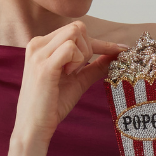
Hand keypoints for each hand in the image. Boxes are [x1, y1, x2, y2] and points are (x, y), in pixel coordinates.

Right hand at [14, 21, 123, 143]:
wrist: (34, 127)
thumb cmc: (52, 105)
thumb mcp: (77, 81)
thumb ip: (94, 67)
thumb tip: (115, 56)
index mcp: (42, 45)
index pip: (75, 30)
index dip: (100, 42)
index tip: (121, 49)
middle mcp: (38, 44)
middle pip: (77, 28)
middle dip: (89, 48)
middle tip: (79, 71)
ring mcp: (39, 53)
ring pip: (75, 34)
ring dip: (82, 55)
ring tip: (70, 73)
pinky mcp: (44, 66)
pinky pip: (71, 48)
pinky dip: (77, 61)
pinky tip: (68, 74)